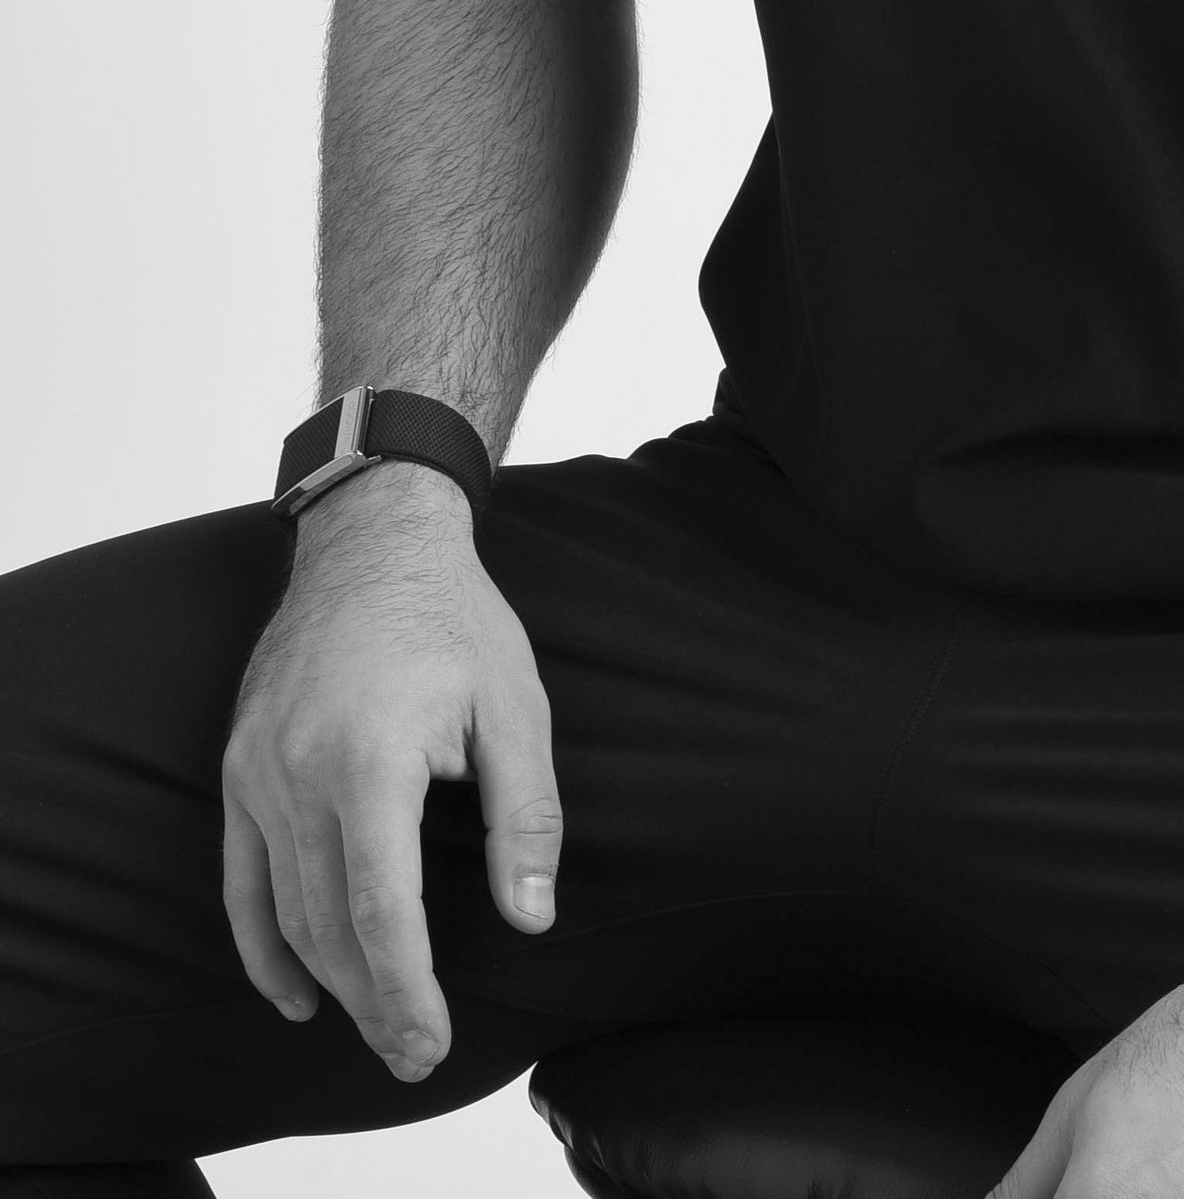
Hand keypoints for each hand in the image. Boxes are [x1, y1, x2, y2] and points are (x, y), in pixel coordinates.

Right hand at [220, 462, 560, 1080]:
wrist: (372, 543)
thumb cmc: (454, 620)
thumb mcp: (515, 707)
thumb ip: (524, 817)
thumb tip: (531, 916)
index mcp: (372, 759)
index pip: (381, 911)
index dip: (405, 988)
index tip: (430, 1041)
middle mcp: (300, 773)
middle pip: (328, 926)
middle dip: (372, 1001)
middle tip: (414, 1052)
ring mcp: (259, 772)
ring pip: (285, 911)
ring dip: (328, 980)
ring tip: (375, 1024)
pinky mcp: (239, 768)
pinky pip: (239, 879)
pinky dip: (262, 944)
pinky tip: (296, 990)